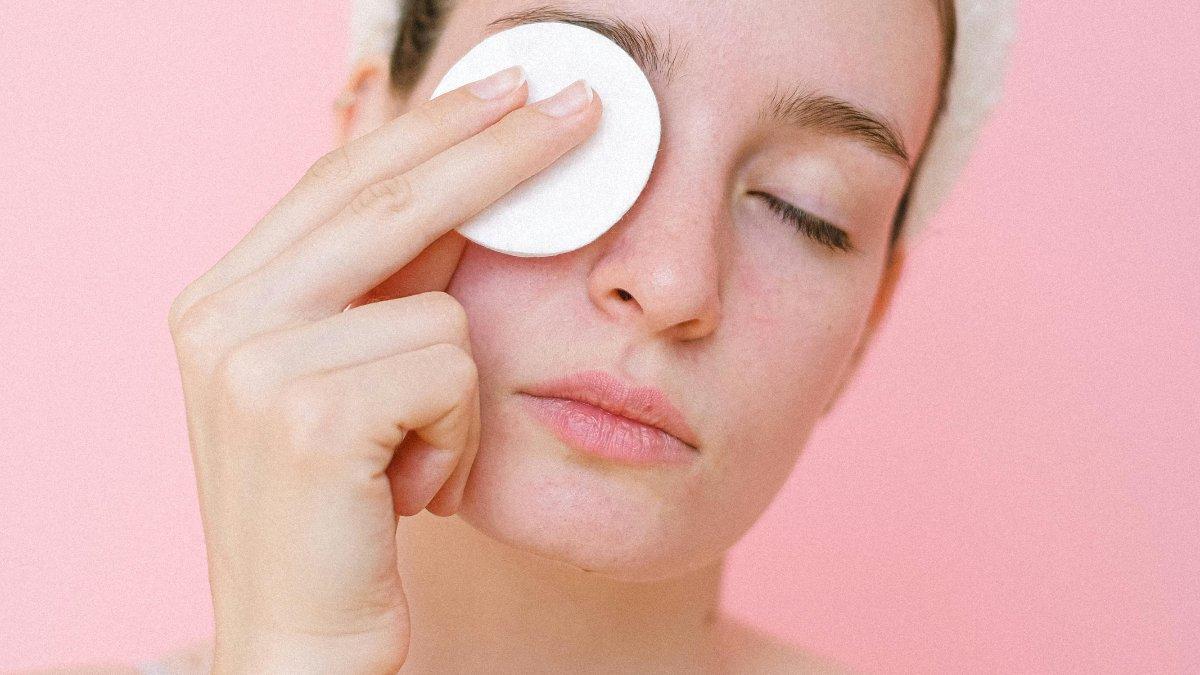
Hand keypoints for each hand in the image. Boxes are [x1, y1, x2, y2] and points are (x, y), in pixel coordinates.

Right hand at [166, 70, 599, 672]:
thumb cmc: (343, 518)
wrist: (302, 644)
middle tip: (582, 106)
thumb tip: (472, 192)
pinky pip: (452, 371)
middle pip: (387, 194)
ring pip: (441, 308)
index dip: (431, 127)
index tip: (508, 91)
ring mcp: (254, 361)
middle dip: (500, 148)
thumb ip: (384, 292)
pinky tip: (410, 492)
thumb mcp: (350, 385)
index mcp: (223, 300)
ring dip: (459, 397)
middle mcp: (219, 317)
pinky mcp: (310, 412)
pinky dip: (458, 436)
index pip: (341, 178)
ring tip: (413, 462)